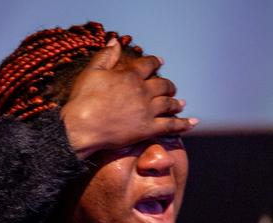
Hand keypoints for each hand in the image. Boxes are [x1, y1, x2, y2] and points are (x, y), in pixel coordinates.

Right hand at [60, 39, 196, 159]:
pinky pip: (170, 126)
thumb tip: (115, 42)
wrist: (80, 128)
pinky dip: (183, 124)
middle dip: (168, 85)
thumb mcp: (91, 73)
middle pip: (163, 85)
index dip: (155, 62)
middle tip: (170, 87)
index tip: (159, 62)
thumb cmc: (82, 101)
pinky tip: (192, 123)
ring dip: (176, 102)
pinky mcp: (147, 129)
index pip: (148, 65)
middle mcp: (142, 92)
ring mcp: (147, 111)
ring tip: (180, 103)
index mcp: (130, 76)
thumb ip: (105, 56)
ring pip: (168, 104)